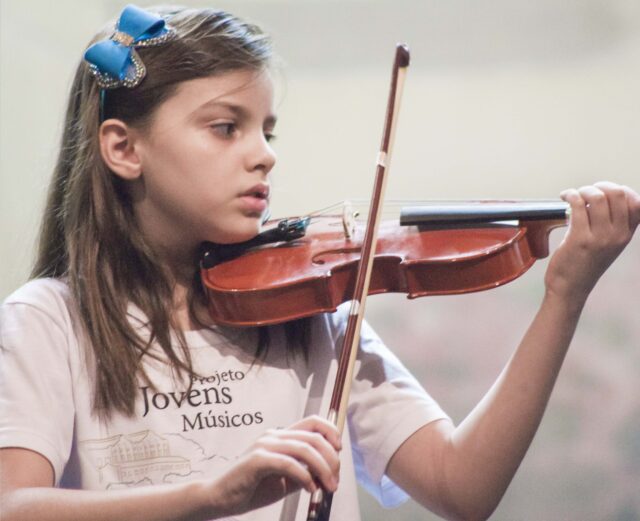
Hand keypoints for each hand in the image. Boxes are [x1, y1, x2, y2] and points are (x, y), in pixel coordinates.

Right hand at [204, 415, 340, 516]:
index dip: (331, 432)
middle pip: (313, 437)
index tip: (339, 451)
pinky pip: (289, 464)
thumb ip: (304, 473)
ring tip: (328, 487)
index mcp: (280, 436)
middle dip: (331, 458)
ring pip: (304, 449)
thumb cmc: (251, 488)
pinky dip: (305, 477)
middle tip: (336, 481)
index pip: (312, 422)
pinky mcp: (257, 459)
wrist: (219, 497)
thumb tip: (327, 474)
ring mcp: (264, 445)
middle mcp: (273, 435)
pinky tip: (310, 489)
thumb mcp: (284, 480)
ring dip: (322, 469)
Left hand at [544, 182, 639, 302]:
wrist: (570, 288)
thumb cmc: (584, 264)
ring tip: (574, 195)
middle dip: (600, 186)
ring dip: (583, 190)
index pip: (636, 202)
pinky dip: (570, 195)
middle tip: (586, 191)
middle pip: (618, 194)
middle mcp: (617, 236)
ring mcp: (600, 238)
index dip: (621, 190)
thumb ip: (612, 225)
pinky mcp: (580, 238)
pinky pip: (577, 205)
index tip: (604, 191)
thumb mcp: (608, 245)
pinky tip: (565, 197)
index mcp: (626, 235)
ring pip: (597, 197)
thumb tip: (602, 197)